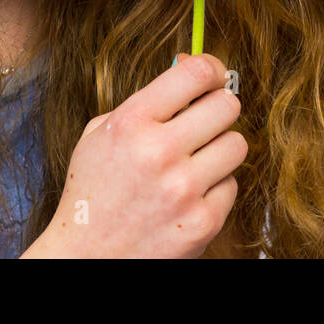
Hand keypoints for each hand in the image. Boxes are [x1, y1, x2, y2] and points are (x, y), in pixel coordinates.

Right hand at [22, 53, 244, 257]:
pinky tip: (190, 195)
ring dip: (220, 149)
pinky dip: (215, 188)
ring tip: (195, 160)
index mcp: (131, 123)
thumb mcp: (100, 134)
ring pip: (237, 145)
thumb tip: (192, 66)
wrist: (86, 258)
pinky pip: (231, 185)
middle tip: (206, 119)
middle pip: (227, 105)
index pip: (196, 72)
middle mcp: (159, 153)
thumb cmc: (94, 192)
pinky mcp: (203, 223)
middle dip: (219, 107)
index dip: (213, 69)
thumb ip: (146, 100)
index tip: (214, 76)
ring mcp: (184, 190)